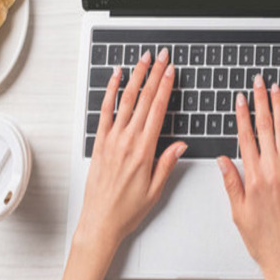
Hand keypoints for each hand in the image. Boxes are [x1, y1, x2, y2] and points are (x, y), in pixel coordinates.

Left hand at [59, 48, 185, 279]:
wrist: (100, 222)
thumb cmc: (128, 210)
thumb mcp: (155, 190)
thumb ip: (167, 163)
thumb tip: (180, 144)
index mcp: (144, 151)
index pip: (158, 110)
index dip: (165, 87)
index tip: (171, 71)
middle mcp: (127, 141)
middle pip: (143, 100)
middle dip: (154, 75)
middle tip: (161, 57)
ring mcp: (111, 140)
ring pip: (125, 101)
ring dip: (135, 77)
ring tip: (142, 60)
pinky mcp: (99, 143)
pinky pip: (104, 112)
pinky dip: (110, 93)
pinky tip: (115, 78)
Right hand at [217, 74, 279, 279]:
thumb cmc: (260, 237)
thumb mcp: (236, 210)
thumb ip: (230, 181)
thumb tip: (222, 159)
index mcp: (252, 178)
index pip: (246, 137)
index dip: (242, 115)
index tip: (240, 98)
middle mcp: (272, 170)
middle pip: (266, 127)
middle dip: (261, 101)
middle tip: (259, 82)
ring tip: (276, 89)